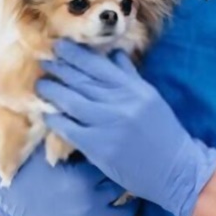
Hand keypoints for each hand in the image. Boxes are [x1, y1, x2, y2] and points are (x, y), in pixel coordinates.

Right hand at [0, 145, 138, 215]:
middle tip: (118, 173)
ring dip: (121, 203)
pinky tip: (100, 211)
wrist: (11, 194)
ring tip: (116, 194)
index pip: (117, 166)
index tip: (118, 155)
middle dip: (120, 179)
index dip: (116, 159)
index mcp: (84, 178)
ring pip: (123, 214)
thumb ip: (84, 140)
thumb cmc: (35, 164)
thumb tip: (111, 125)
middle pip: (122, 189)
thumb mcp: (59, 147)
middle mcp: (89, 204)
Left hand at [37, 39, 215, 215]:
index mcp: (134, 88)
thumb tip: (114, 54)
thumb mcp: (151, 97)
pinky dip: (56, 120)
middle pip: (82, 80)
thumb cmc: (164, 132)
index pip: (98, 65)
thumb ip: (130, 76)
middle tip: (44, 60)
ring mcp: (108, 124)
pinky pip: (70, 129)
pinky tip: (46, 114)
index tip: (60, 46)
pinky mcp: (99, 147)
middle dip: (59, 68)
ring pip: (72, 101)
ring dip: (52, 91)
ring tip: (40, 84)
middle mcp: (120, 102)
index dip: (76, 54)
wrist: (175, 169)